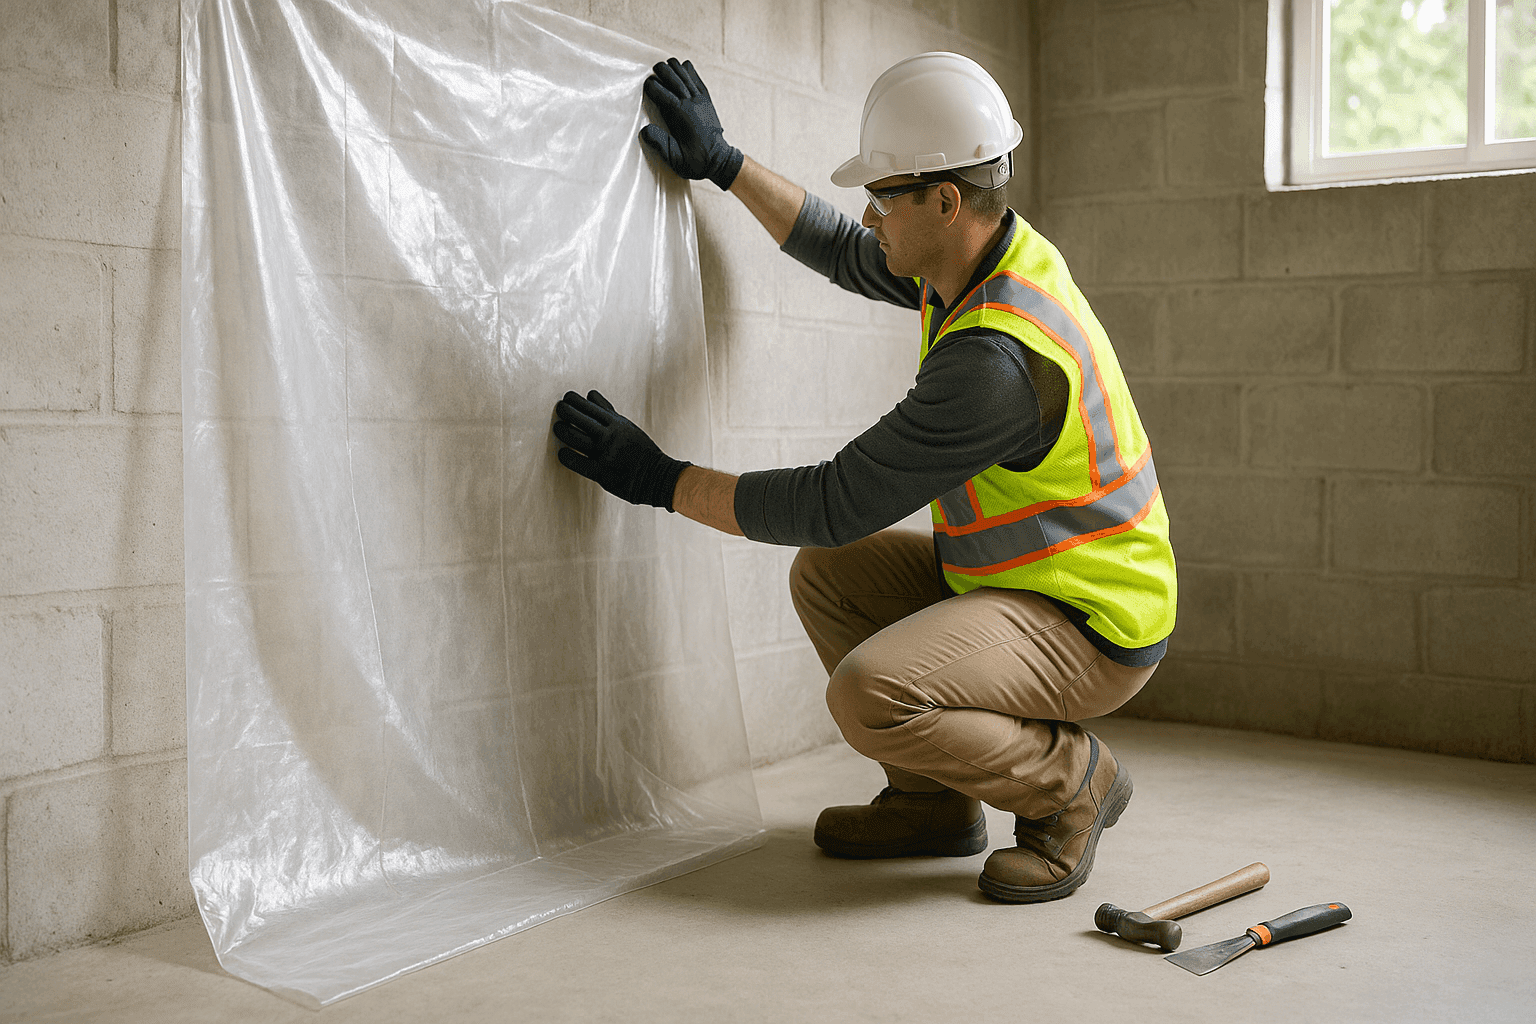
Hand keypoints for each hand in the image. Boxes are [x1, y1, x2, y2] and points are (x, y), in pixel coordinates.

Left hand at [552, 390, 690, 509]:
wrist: (656, 476)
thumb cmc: (639, 449)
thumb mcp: (626, 426)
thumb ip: (607, 410)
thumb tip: (590, 393)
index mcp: (617, 424)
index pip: (590, 407)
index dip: (575, 400)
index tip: (566, 397)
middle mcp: (610, 436)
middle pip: (580, 419)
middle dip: (566, 411)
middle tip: (559, 407)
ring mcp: (605, 454)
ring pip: (576, 438)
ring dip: (563, 431)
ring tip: (557, 427)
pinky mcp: (602, 472)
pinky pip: (578, 463)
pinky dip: (567, 457)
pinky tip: (562, 453)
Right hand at [639, 58, 742, 190]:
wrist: (719, 161)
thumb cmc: (696, 162)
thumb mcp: (675, 159)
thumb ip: (660, 144)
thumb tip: (644, 130)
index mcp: (682, 116)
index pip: (663, 93)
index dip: (653, 87)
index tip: (645, 85)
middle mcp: (692, 104)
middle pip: (675, 79)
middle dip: (663, 71)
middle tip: (654, 69)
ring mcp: (701, 101)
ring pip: (687, 76)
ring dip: (675, 68)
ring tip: (666, 64)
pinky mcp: (707, 101)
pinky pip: (697, 81)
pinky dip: (689, 72)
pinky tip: (684, 66)